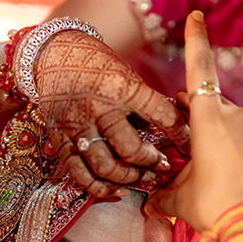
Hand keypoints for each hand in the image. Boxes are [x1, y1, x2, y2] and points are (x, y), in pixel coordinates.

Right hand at [34, 31, 188, 195]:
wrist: (53, 52)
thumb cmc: (97, 62)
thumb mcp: (126, 74)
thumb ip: (143, 103)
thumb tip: (171, 131)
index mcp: (121, 87)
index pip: (160, 115)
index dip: (181, 134)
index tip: (190, 147)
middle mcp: (98, 107)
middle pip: (130, 149)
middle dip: (150, 163)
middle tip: (161, 166)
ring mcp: (76, 125)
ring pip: (104, 166)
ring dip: (127, 178)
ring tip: (140, 178)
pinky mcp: (58, 138)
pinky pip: (78, 172)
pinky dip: (98, 187)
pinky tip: (115, 190)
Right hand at [148, 12, 242, 231]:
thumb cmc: (215, 207)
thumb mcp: (180, 199)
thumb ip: (162, 193)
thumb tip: (150, 201)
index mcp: (210, 117)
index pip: (199, 69)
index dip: (196, 40)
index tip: (197, 14)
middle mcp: (235, 116)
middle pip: (203, 106)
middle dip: (185, 123)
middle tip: (170, 151)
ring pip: (220, 127)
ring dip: (204, 143)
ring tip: (193, 177)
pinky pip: (237, 142)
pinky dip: (222, 154)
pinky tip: (215, 183)